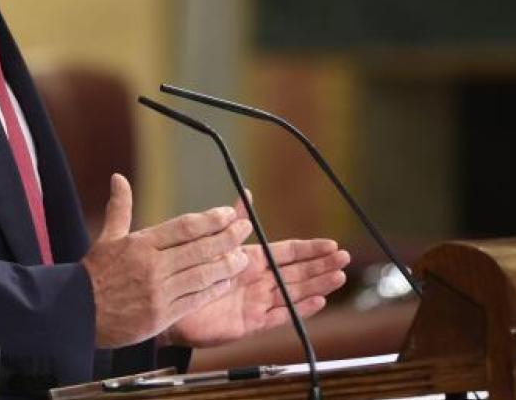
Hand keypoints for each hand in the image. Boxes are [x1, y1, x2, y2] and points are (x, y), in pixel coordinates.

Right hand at [82, 174, 253, 347]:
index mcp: (141, 245)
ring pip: (201, 275)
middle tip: (245, 229)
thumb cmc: (95, 274)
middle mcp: (152, 267)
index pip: (183, 227)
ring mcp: (158, 293)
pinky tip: (225, 282)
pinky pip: (194, 300)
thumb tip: (118, 178)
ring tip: (242, 257)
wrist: (77, 313)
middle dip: (226, 238)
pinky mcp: (161, 316)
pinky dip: (212, 290)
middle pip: (198, 250)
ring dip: (225, 265)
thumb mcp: (107, 238)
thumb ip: (120, 207)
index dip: (210, 220)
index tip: (228, 213)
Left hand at [162, 199, 349, 348]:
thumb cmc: (191, 272)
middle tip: (344, 259)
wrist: (171, 304)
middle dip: (321, 265)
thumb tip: (246, 194)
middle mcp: (258, 281)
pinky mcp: (251, 322)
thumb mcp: (215, 242)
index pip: (288, 252)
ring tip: (338, 277)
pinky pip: (280, 315)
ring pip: (294, 292)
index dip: (310, 249)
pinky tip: (318, 301)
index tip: (331, 244)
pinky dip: (300, 309)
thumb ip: (233, 221)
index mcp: (252, 260)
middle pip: (298, 272)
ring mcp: (257, 301)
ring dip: (317, 284)